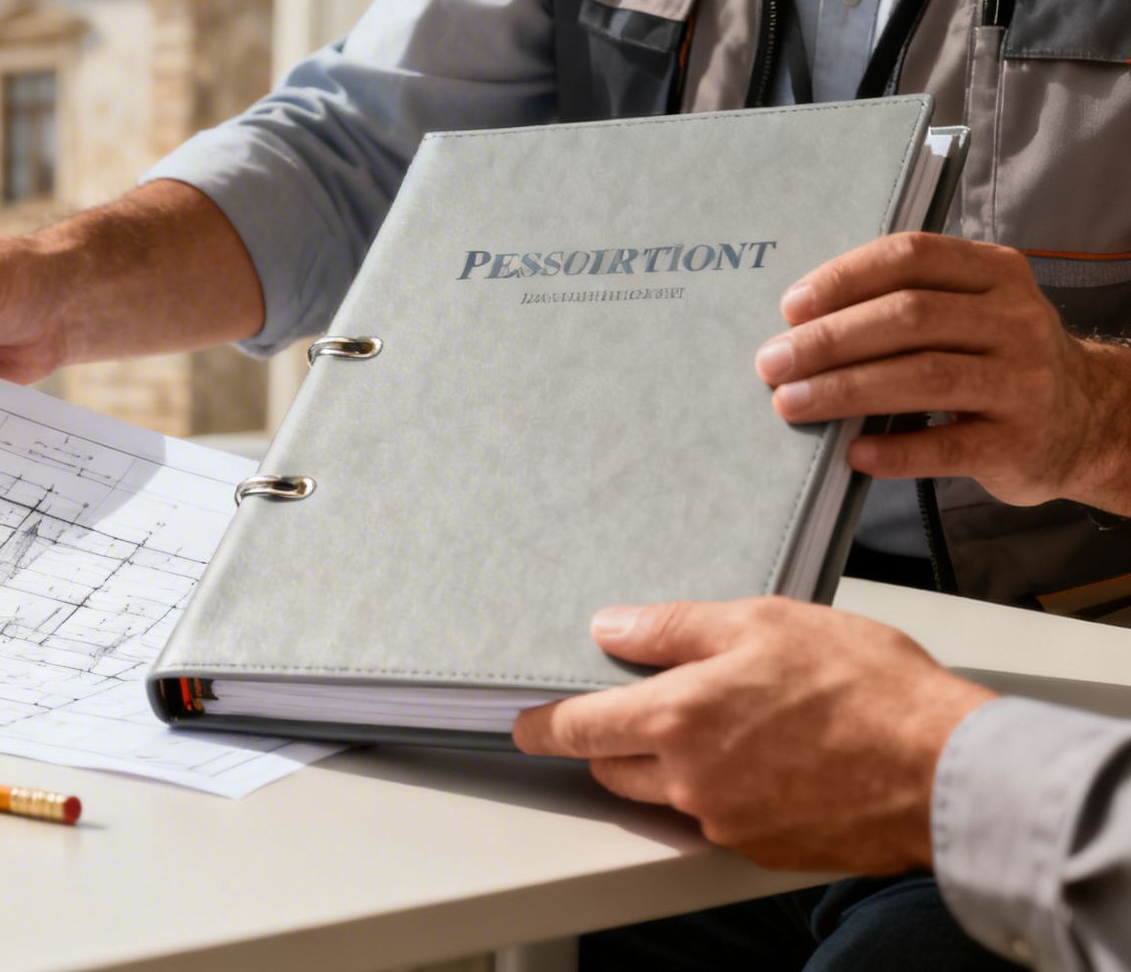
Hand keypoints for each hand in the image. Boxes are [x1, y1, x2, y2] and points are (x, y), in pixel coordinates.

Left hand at [514, 597, 993, 871]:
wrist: (947, 769)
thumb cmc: (868, 688)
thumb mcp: (764, 621)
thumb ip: (675, 628)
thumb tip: (612, 628)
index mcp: (676, 719)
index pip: (577, 729)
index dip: (544, 725)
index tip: (522, 723)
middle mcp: (689, 780)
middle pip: (612, 768)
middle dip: (613, 740)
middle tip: (644, 706)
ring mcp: (725, 821)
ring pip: (664, 794)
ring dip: (668, 765)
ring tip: (724, 724)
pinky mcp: (763, 847)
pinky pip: (716, 817)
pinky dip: (722, 789)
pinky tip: (767, 757)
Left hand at [754, 232, 1130, 510]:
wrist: (1087, 421)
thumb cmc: (997, 359)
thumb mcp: (971, 313)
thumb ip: (905, 305)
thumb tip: (801, 326)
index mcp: (995, 274)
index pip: (912, 257)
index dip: (845, 278)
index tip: (791, 307)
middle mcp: (1016, 320)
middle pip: (909, 317)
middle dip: (830, 340)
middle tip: (771, 363)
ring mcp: (1024, 382)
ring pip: (924, 377)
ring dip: (845, 390)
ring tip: (790, 403)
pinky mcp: (1020, 443)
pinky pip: (947, 446)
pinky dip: (894, 450)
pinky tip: (852, 452)